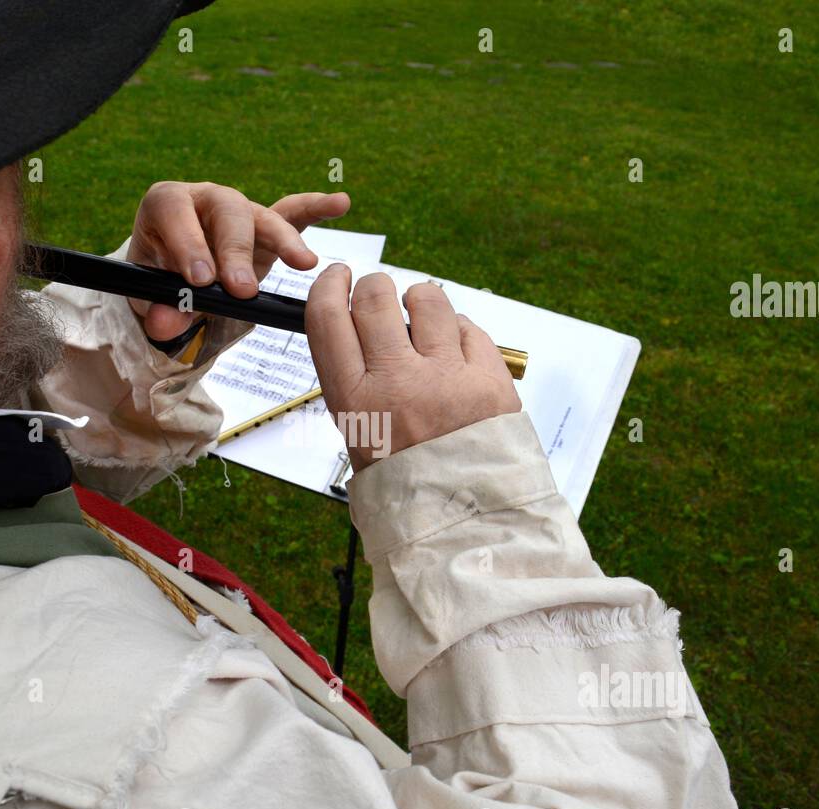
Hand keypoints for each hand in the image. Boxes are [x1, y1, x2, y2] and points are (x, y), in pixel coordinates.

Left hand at [125, 181, 349, 340]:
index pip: (175, 210)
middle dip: (236, 250)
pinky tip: (339, 204)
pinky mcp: (265, 225)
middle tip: (242, 291)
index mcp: (167, 206)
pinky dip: (315, 208)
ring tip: (303, 263)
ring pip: (262, 215)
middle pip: (226, 210)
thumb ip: (158, 311)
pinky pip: (292, 211)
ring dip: (283, 239)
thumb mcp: (151, 298)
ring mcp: (239, 210)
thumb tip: (165, 323)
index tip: (202, 280)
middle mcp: (205, 200)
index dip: (188, 242)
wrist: (173, 278)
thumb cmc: (160, 281)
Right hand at [305, 267, 520, 470]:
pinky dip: (460, 331)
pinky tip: (455, 351)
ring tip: (423, 317)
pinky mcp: (490, 378)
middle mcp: (398, 382)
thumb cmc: (407, 485)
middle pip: (374, 298)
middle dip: (373, 287)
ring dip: (420, 299)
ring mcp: (447, 376)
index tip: (336, 274)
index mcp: (356, 402)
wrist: (463, 524)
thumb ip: (356, 386)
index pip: (327, 319)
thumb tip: (356, 333)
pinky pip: (470, 328)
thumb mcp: (360, 440)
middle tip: (378, 295)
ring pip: (428, 300)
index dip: (328, 286)